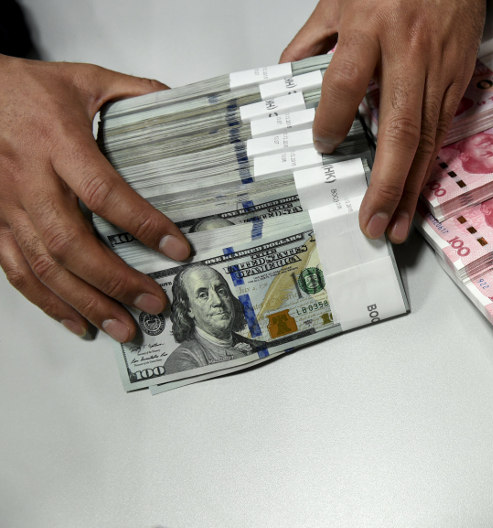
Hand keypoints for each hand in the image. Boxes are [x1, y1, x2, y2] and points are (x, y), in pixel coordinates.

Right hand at [0, 55, 190, 341]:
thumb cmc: (24, 88)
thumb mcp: (84, 79)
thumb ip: (134, 93)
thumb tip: (179, 106)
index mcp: (57, 142)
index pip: (104, 192)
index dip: (141, 224)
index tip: (176, 248)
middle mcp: (29, 180)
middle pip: (71, 242)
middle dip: (116, 280)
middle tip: (154, 302)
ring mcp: (7, 206)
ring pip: (44, 266)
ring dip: (86, 302)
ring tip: (124, 327)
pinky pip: (16, 271)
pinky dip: (47, 302)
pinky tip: (77, 321)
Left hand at [281, 0, 485, 242]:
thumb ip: (312, 38)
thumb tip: (289, 77)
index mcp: (370, 26)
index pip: (345, 83)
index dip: (331, 120)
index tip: (323, 145)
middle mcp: (409, 53)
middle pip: (398, 129)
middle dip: (385, 183)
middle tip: (373, 222)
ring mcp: (440, 70)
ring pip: (426, 139)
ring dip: (411, 187)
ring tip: (397, 223)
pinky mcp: (460, 80)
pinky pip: (442, 131)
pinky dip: (428, 166)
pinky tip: (417, 191)